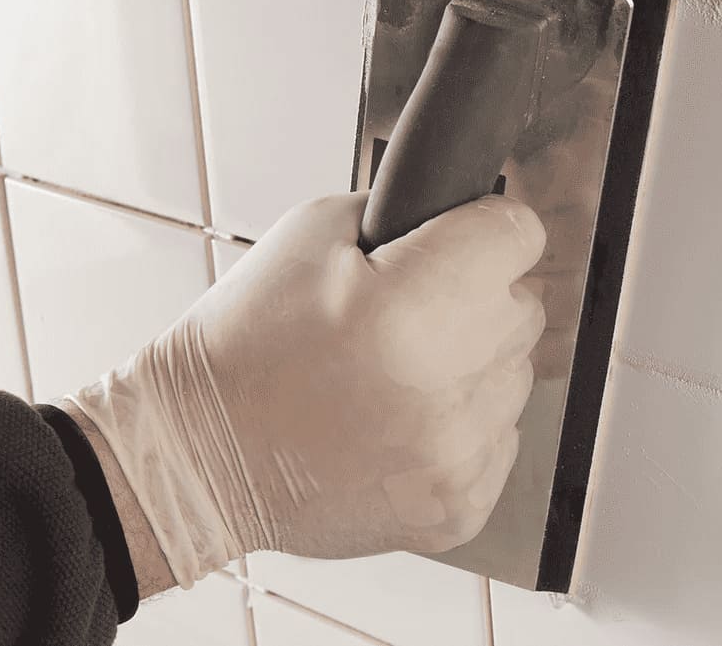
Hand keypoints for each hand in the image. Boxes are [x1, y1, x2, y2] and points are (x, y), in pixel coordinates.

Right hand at [66, 192, 544, 588]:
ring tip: (392, 376)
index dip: (482, 230)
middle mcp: (448, 384)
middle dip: (472, 301)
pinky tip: (395, 426)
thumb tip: (468, 218)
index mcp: (417, 305)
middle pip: (522, 308)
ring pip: (514, 376)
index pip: (519, 235)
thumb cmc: (247, 345)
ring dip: (469, 368)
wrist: (200, 455)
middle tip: (403, 317)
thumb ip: (408, 214)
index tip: (455, 243)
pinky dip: (458, 430)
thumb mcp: (313, 234)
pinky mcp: (459, 507)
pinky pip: (499, 441)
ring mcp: (457, 455)